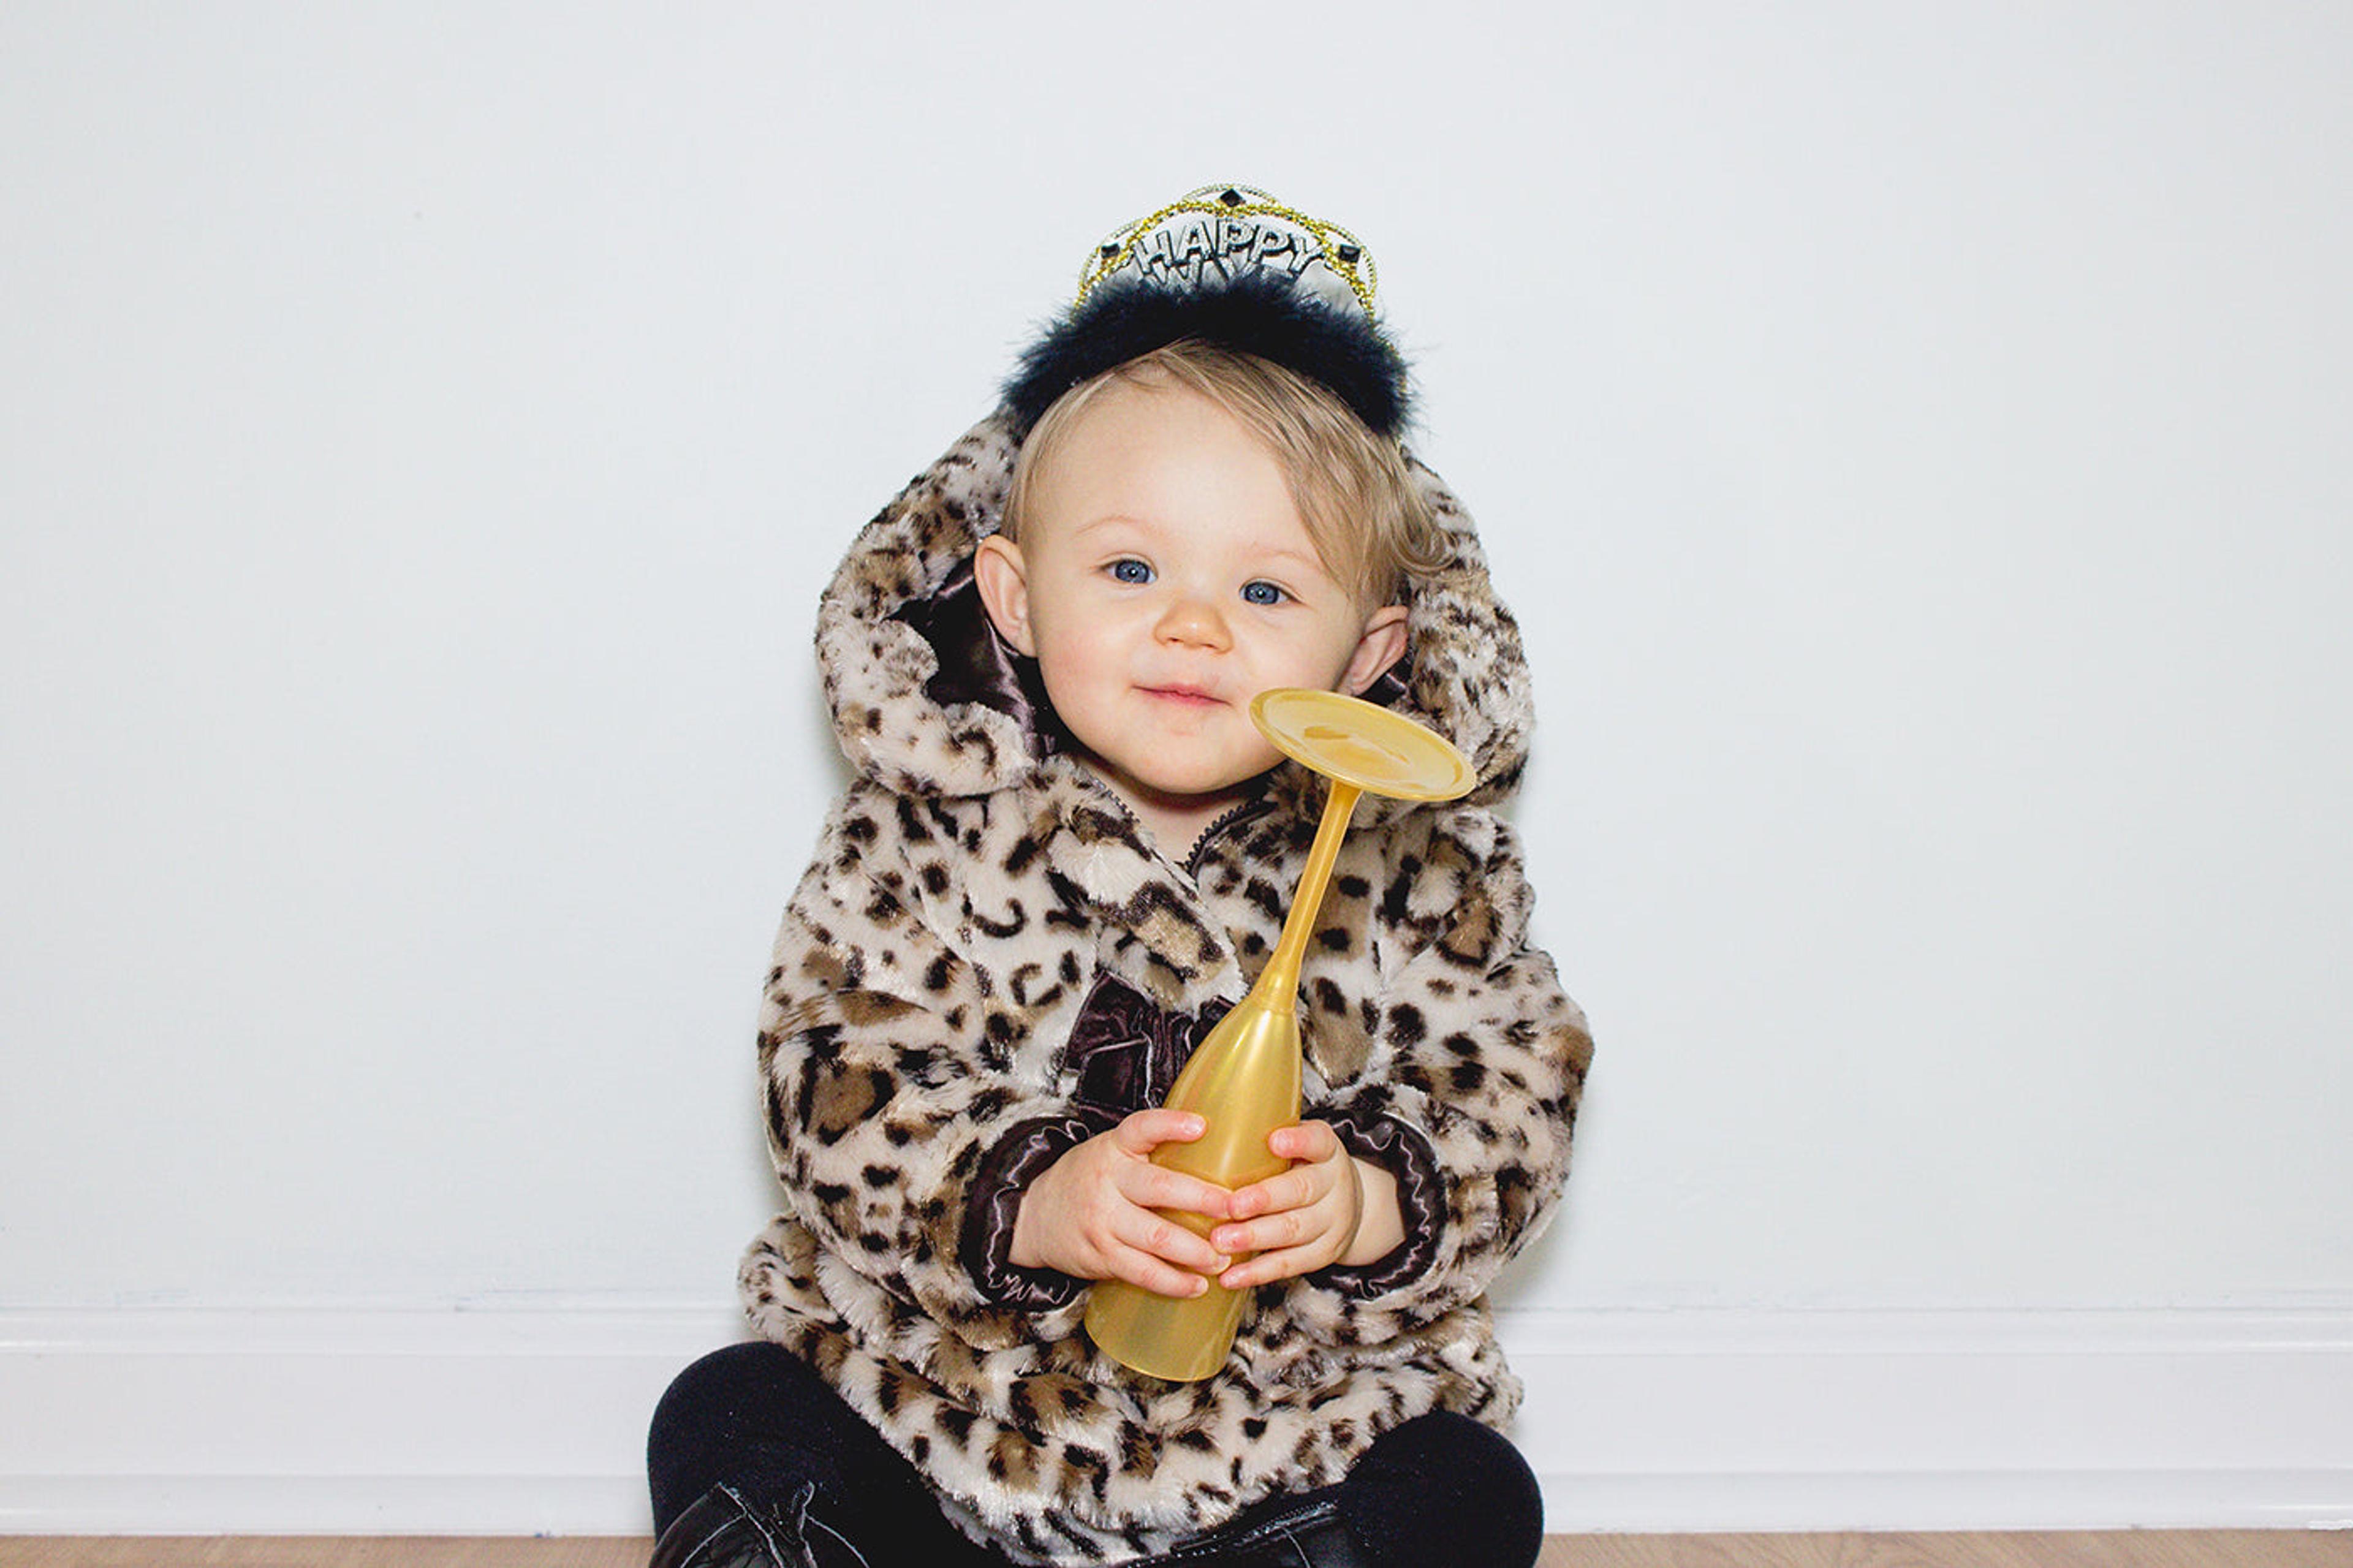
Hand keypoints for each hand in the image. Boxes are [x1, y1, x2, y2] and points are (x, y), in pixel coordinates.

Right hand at [1009, 1109, 1236, 1298]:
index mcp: (1114, 1149)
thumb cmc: (1087, 1180)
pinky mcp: (1102, 1255)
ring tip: (1224, 1258)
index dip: (1170, 1125)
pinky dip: (1173, 1282)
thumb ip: (1149, 1150)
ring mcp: (1103, 1222)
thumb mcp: (1110, 1153)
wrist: (1032, 1216)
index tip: (1200, 1125)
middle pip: (1159, 1188)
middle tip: (1236, 1209)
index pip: (1141, 1128)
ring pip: (1156, 1237)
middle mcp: (1107, 1182)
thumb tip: (1216, 1145)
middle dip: (1203, 1199)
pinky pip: (1142, 1272)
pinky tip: (1198, 1285)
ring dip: (1195, 1251)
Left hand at [1211, 1122, 1403, 1289]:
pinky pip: (1289, 1265)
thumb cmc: (1304, 1169)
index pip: (1318, 1141)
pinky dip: (1257, 1272)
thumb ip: (1263, 1140)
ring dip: (1255, 1237)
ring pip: (1294, 1231)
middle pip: (1301, 1191)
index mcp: (1326, 1151)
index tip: (1274, 1141)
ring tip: (1221, 1241)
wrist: (1350, 1206)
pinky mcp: (1323, 1254)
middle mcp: (1334, 1185)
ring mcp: (1332, 1222)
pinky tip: (1230, 1277)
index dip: (1298, 1142)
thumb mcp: (1299, 1147)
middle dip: (1264, 1199)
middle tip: (1231, 1206)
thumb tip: (1198, 1129)